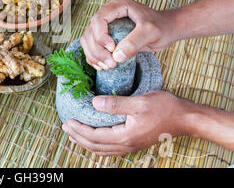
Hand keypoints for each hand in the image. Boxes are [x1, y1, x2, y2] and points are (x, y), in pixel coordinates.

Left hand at [61, 91, 191, 155]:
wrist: (185, 119)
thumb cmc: (164, 108)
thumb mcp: (139, 102)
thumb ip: (116, 103)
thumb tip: (94, 103)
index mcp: (125, 136)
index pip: (95, 137)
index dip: (79, 130)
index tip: (67, 121)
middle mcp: (126, 144)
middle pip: (95, 146)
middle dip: (78, 137)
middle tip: (65, 126)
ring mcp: (131, 146)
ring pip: (102, 150)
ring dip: (86, 142)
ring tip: (74, 134)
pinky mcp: (134, 143)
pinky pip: (111, 149)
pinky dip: (98, 145)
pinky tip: (95, 138)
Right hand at [80, 0, 176, 70]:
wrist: (166, 29)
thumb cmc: (161, 27)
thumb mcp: (151, 32)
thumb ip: (134, 42)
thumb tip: (117, 56)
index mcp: (117, 5)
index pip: (98, 20)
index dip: (101, 36)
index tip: (112, 49)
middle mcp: (108, 12)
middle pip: (90, 31)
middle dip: (97, 50)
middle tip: (111, 63)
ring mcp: (105, 24)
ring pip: (88, 40)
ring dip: (94, 55)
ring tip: (108, 66)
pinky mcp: (105, 34)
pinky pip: (91, 46)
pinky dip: (93, 57)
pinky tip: (102, 66)